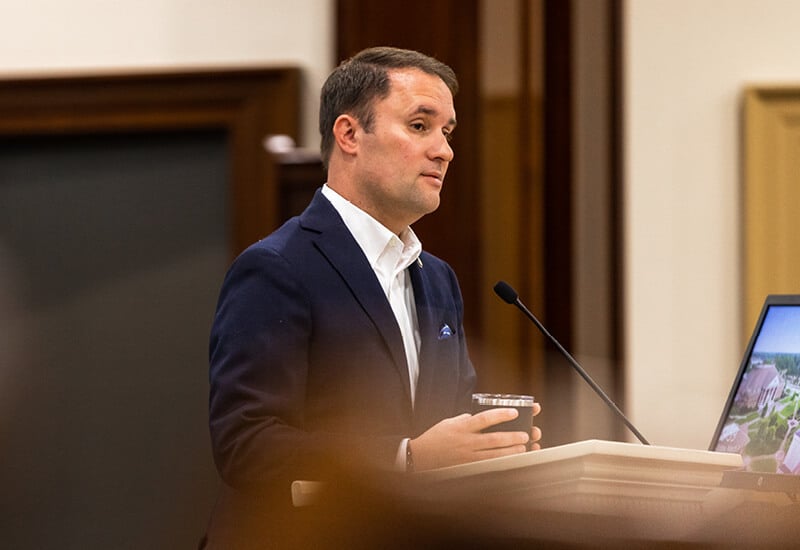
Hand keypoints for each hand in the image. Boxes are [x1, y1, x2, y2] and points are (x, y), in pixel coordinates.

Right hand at [409, 404, 541, 470]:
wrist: (419, 457)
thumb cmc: (435, 438)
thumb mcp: (449, 422)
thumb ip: (466, 419)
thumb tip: (479, 417)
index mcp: (462, 427)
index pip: (484, 418)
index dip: (501, 415)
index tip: (514, 412)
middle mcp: (466, 442)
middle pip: (493, 439)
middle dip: (512, 437)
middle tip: (526, 434)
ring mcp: (467, 456)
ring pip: (494, 455)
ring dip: (510, 451)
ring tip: (523, 448)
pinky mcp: (467, 467)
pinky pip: (488, 465)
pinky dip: (500, 463)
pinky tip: (510, 461)